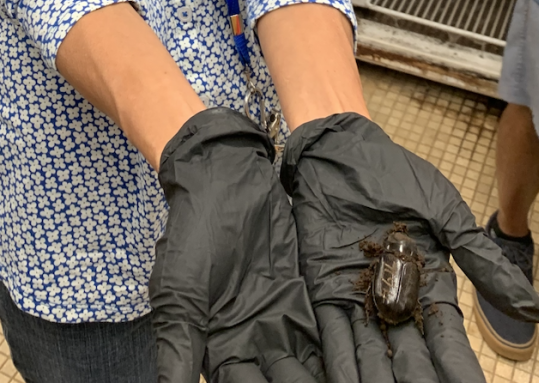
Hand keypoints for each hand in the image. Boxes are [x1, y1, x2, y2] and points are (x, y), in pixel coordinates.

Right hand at [150, 108, 325, 382]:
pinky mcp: (302, 295)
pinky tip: (359, 367)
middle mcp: (250, 342)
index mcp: (217, 347)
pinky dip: (339, 355)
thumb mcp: (180, 290)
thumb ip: (179, 346)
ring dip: (325, 380)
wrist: (225, 176)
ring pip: (306, 369)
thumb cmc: (194, 232)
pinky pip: (324, 335)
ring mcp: (278, 318)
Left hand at [281, 114, 538, 382]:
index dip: (457, 371)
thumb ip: (482, 263)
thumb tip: (535, 311)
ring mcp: (360, 298)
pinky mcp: (325, 290)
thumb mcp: (447, 217)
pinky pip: (334, 333)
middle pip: (410, 356)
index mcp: (429, 288)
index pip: (447, 343)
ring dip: (379, 379)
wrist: (343, 150)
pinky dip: (341, 362)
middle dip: (416, 381)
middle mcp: (396, 301)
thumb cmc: (396, 176)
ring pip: (373, 353)